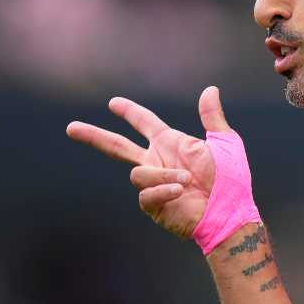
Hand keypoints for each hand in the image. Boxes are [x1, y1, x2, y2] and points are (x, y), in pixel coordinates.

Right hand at [66, 86, 231, 238]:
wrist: (231, 213)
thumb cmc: (232, 180)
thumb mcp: (225, 143)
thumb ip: (212, 117)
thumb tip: (210, 90)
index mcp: (171, 144)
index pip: (144, 123)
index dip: (129, 112)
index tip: (113, 103)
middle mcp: (158, 162)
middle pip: (117, 146)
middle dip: (94, 136)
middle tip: (71, 128)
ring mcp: (154, 184)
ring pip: (137, 173)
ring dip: (163, 175)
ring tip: (188, 182)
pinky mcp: (154, 206)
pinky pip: (145, 194)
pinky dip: (162, 190)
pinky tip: (181, 192)